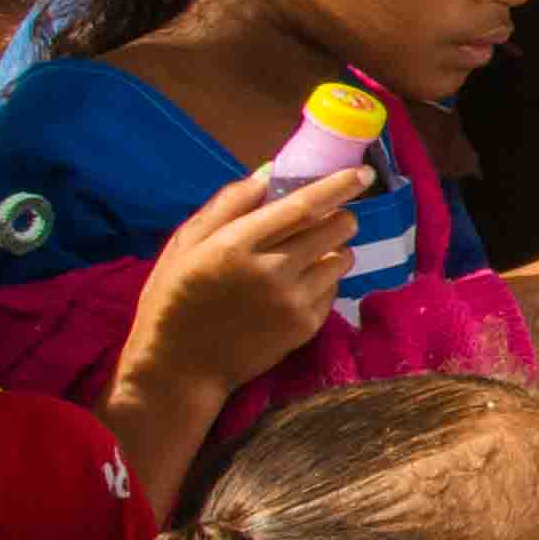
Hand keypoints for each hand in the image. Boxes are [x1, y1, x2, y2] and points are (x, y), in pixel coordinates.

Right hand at [125, 169, 362, 396]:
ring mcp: (292, 302)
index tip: (363, 173)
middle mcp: (271, 271)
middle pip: (334, 229)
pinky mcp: (304, 328)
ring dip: (333, 249)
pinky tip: (295, 286)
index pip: (303, 206)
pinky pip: (333, 289)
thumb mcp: (186, 242)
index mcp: (238, 244)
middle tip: (327, 216)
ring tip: (305, 255)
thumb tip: (268, 174)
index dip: (338, 186)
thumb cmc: (175, 296)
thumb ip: (228, 204)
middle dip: (340, 215)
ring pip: (342, 259)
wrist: (180, 367)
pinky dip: (324, 280)